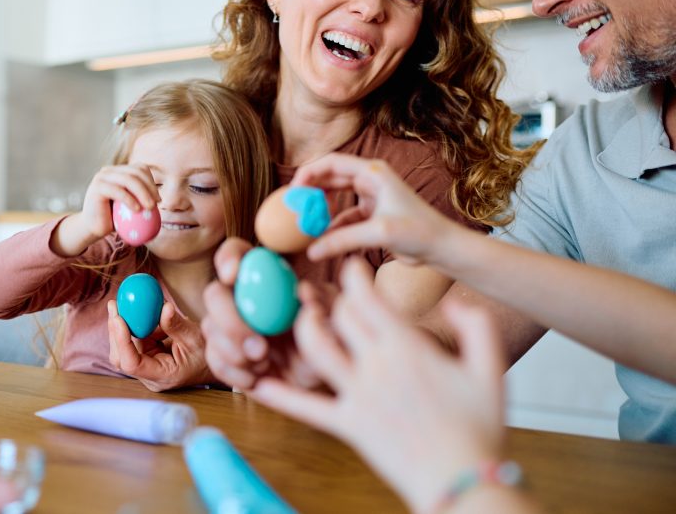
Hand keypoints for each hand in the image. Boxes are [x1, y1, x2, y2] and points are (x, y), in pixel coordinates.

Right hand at [53, 165, 160, 255]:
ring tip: (149, 207)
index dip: (152, 182)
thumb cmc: (114, 220)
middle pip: (136, 172)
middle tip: (156, 203)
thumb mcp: (131, 207)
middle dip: (150, 187)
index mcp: (119, 172)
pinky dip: (130, 199)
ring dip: (142, 193)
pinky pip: (118, 190)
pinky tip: (137, 210)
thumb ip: (142, 199)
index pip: (140, 169)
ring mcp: (102, 177)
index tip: (159, 199)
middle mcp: (110, 170)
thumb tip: (162, 199)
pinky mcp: (97, 187)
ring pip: (128, 179)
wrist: (93, 229)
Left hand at [107, 301, 212, 391]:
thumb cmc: (205, 356)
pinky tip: (136, 310)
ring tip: (124, 304)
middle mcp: (149, 374)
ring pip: (124, 348)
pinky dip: (133, 324)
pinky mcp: (145, 356)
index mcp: (162, 375)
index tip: (119, 318)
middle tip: (114, 304)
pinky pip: (133, 340)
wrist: (208, 363)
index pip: (132, 364)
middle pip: (121, 357)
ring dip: (122, 325)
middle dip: (115, 330)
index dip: (122, 341)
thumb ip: (177, 325)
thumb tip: (163, 307)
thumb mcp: (195, 338)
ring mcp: (145, 366)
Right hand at [200, 238, 322, 390]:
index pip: (236, 254)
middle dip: (229, 319)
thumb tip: (303, 291)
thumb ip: (323, 300)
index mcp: (265, 274)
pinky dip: (232, 371)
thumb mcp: (338, 314)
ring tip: (264, 363)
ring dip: (233, 351)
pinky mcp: (226, 356)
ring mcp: (229, 326)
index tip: (232, 276)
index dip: (228, 260)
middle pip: (214, 293)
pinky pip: (214, 360)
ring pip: (210, 328)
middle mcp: (241, 296)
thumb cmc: (332, 334)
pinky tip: (255, 376)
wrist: (326, 375)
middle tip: (259, 347)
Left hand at [252, 258, 505, 513]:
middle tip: (323, 291)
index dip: (354, 276)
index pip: (368, 297)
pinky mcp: (348, 426)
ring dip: (303, 329)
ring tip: (303, 319)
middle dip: (330, 298)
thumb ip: (476, 326)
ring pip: (315, 350)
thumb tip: (454, 301)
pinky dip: (278, 395)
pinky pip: (305, 408)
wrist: (465, 481)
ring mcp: (358, 396)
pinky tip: (256, 384)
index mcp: (408, 347)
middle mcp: (377, 366)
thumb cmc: (481, 427)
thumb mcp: (492, 369)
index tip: (351, 268)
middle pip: (340, 317)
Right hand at [291, 153, 458, 265]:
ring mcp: (371, 197)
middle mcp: (370, 180)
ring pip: (335, 198)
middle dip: (309, 190)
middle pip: (330, 177)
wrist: (441, 247)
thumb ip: (343, 239)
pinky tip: (321, 240)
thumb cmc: (418, 232)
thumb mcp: (379, 232)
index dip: (308, 173)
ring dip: (320, 210)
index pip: (331, 163)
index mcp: (373, 173)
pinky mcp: (372, 216)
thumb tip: (312, 252)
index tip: (292, 192)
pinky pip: (344, 217)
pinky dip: (332, 227)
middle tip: (291, 206)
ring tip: (303, 224)